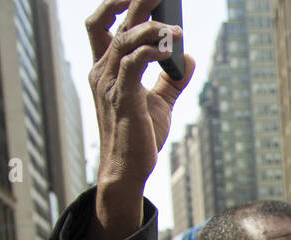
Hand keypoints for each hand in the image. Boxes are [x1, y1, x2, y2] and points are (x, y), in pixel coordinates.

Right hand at [87, 0, 194, 239]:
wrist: (128, 171)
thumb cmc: (139, 137)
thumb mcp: (159, 103)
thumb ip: (172, 80)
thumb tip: (189, 57)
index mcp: (105, 69)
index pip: (104, 25)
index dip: (117, 5)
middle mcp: (101, 71)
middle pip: (108, 22)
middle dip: (129, 2)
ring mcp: (109, 84)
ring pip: (123, 40)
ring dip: (150, 28)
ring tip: (174, 25)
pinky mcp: (123, 98)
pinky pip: (134, 64)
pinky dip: (152, 51)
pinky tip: (170, 47)